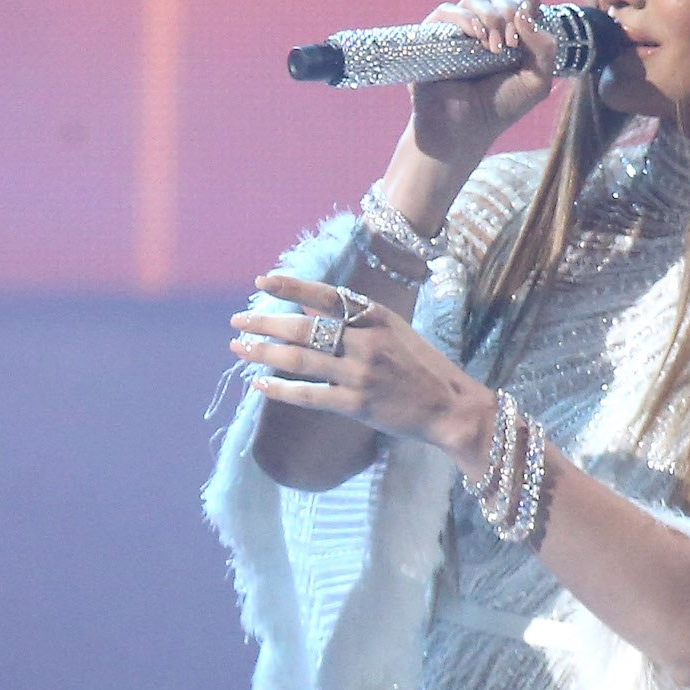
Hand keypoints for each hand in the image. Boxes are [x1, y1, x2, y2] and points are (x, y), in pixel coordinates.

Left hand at [229, 272, 494, 462]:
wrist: (452, 407)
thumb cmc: (422, 366)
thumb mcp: (393, 330)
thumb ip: (354, 318)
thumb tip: (309, 307)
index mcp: (376, 316)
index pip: (325, 295)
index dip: (290, 286)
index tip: (261, 281)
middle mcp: (365, 341)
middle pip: (303, 328)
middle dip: (265, 323)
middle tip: (238, 321)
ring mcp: (360, 374)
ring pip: (300, 360)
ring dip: (264, 353)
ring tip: (239, 349)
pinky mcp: (356, 405)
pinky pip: (309, 396)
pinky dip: (280, 389)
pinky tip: (259, 384)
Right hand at [408, 0, 560, 157]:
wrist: (463, 129)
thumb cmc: (499, 108)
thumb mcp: (537, 81)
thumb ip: (546, 48)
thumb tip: (523, 13)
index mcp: (511, 33)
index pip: (522, 0)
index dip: (527, 8)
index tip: (524, 37)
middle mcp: (485, 27)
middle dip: (508, 13)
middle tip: (509, 45)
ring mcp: (458, 30)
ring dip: (490, 16)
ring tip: (492, 47)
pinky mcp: (433, 36)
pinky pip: (446, 10)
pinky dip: (464, 18)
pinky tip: (476, 37)